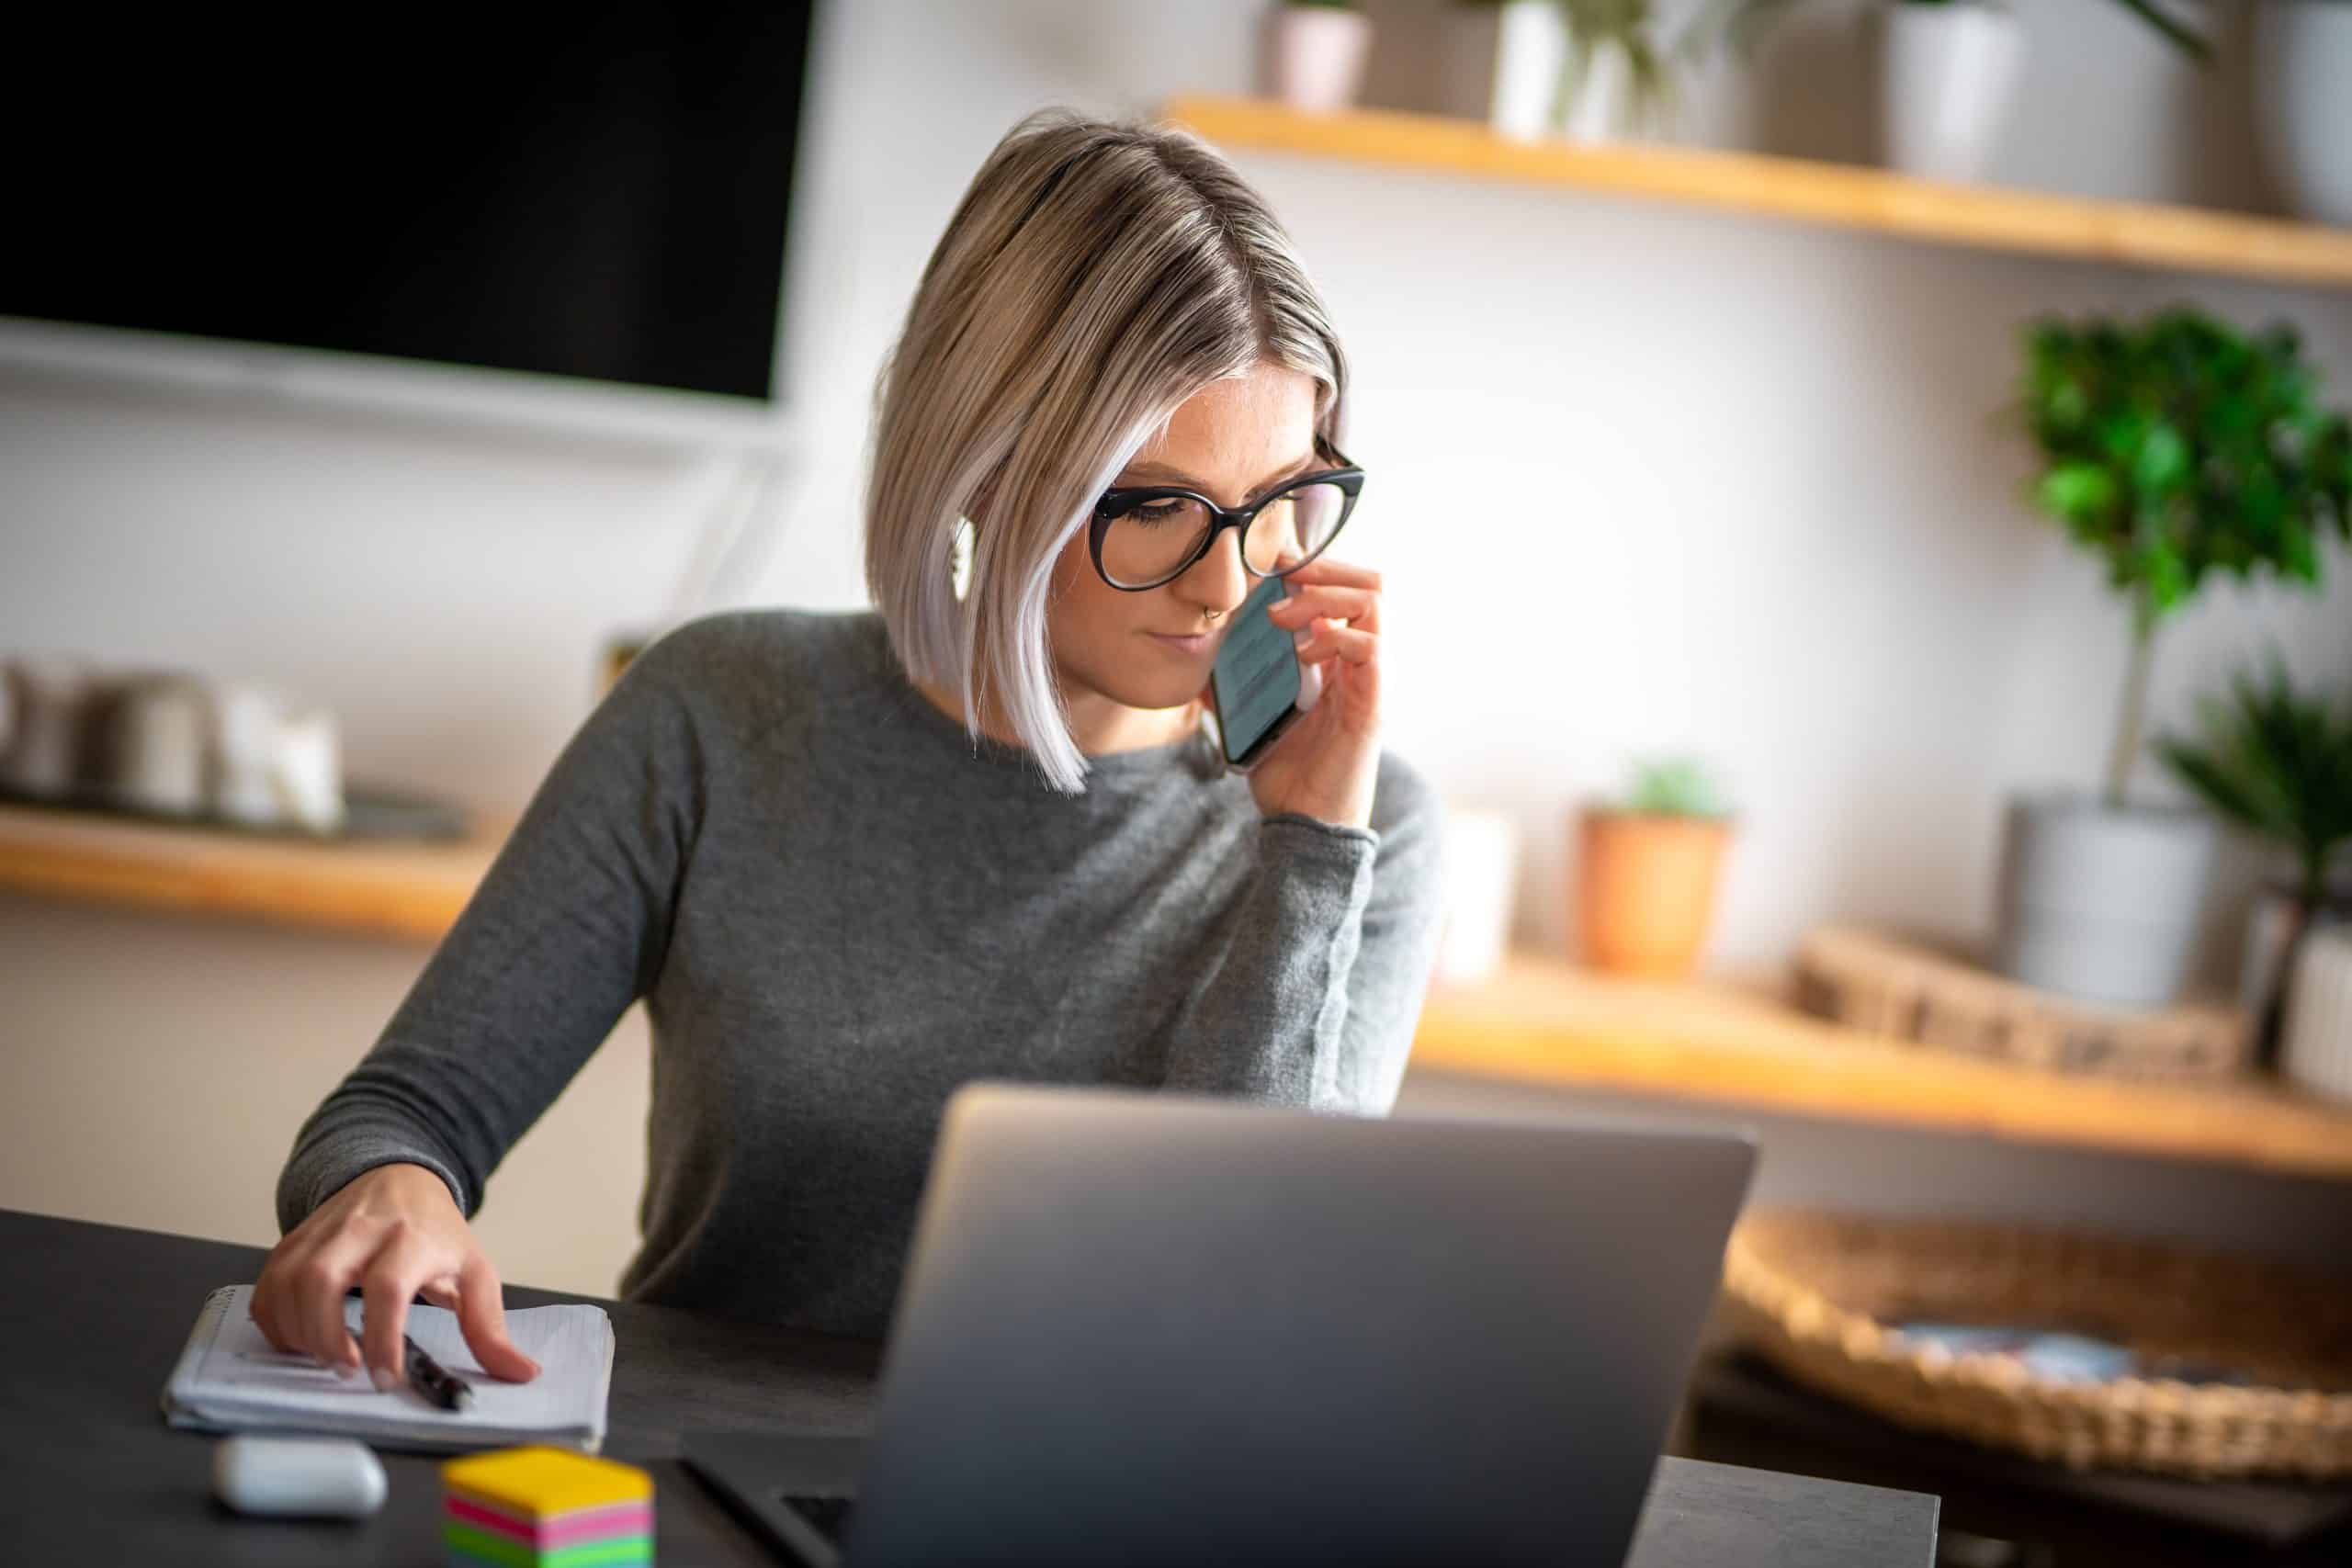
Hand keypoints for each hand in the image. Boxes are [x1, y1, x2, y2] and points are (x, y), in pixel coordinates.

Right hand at [251, 1162, 538, 1388]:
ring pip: (287, 1282)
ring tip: (326, 1357)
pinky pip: (268, 1285)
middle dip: (325, 1336)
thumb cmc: (436, 1232)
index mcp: (412, 1238)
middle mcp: (360, 1230)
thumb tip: (522, 1373)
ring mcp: (321, 1233)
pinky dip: (275, 1321)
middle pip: (321, 1280)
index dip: (382, 1337)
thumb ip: (490, 1328)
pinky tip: (301, 1340)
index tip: (386, 1377)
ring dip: (298, 1332)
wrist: (398, 1177)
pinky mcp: (292, 1242)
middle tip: (348, 1370)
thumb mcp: (474, 1273)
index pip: (389, 1286)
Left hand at [1227, 556, 1382, 829]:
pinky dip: (1334, 638)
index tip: (1272, 563)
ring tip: (1281, 617)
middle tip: (1281, 580)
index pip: (1348, 589)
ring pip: (1374, 605)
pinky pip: (1370, 649)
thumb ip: (1235, 684)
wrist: (1303, 824)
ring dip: (1324, 598)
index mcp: (1340, 658)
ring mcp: (1371, 682)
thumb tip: (1197, 658)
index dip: (1315, 567)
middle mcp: (1363, 663)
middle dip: (1325, 569)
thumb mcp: (1251, 714)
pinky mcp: (1371, 706)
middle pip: (1371, 584)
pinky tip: (1300, 653)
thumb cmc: (1286, 773)